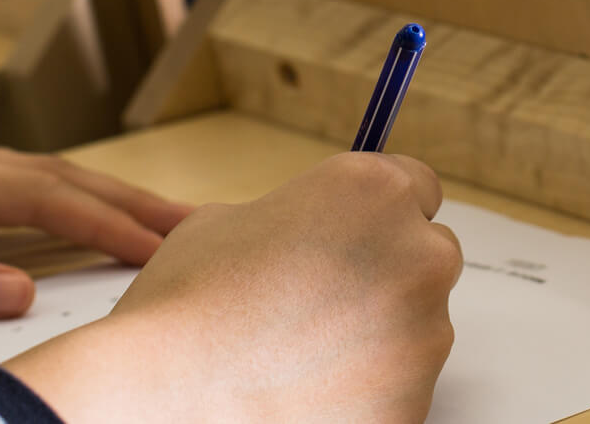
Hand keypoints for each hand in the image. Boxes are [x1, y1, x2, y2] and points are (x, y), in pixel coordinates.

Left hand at [0, 139, 191, 324]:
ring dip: (98, 197)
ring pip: (33, 179)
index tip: (164, 248)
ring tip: (154, 219)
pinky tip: (70, 216)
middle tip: (196, 222)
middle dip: (127, 200)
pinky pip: (4, 193)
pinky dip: (56, 201)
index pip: (40, 198)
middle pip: (53, 177)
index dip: (106, 223)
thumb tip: (19, 294)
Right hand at [5, 153, 461, 423]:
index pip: (419, 188)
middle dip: (388, 273)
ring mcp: (424, 335)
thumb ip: (295, 213)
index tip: (358, 236)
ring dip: (380, 336)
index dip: (381, 214)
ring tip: (304, 354)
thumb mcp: (230, 219)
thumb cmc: (184, 306)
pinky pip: (404, 389)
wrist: (161, 395)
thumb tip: (309, 227)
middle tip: (322, 302)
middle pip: (428, 256)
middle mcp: (416, 255)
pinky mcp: (414, 403)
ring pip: (421, 327)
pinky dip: (370, 392)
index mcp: (374, 192)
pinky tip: (311, 391)